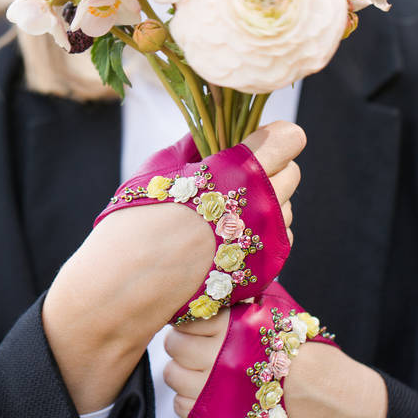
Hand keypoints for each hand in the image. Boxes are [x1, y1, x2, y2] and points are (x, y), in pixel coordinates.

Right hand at [42, 120, 303, 412]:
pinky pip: (277, 242)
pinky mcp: (263, 272)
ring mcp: (264, 242)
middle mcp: (260, 206)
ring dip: (265, 205)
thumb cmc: (136, 218)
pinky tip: (226, 239)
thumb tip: (209, 132)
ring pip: (286, 210)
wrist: (125, 284)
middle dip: (270, 169)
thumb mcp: (161, 167)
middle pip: (292, 173)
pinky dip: (260, 236)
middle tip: (235, 178)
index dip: (275, 136)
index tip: (257, 141)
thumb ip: (195, 147)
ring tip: (224, 214)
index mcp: (238, 172)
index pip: (289, 139)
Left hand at [163, 200, 295, 417]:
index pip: (187, 317)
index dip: (189, 319)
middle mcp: (219, 358)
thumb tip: (223, 274)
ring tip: (199, 368)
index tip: (194, 321)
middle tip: (194, 343)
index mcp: (232, 327)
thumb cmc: (302, 349)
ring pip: (172, 375)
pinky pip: (181, 406)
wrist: (326, 397)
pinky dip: (188, 398)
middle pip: (174, 345)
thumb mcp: (277, 311)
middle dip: (182, 342)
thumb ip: (246, 295)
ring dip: (182, 370)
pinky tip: (206, 391)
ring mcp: (215, 391)